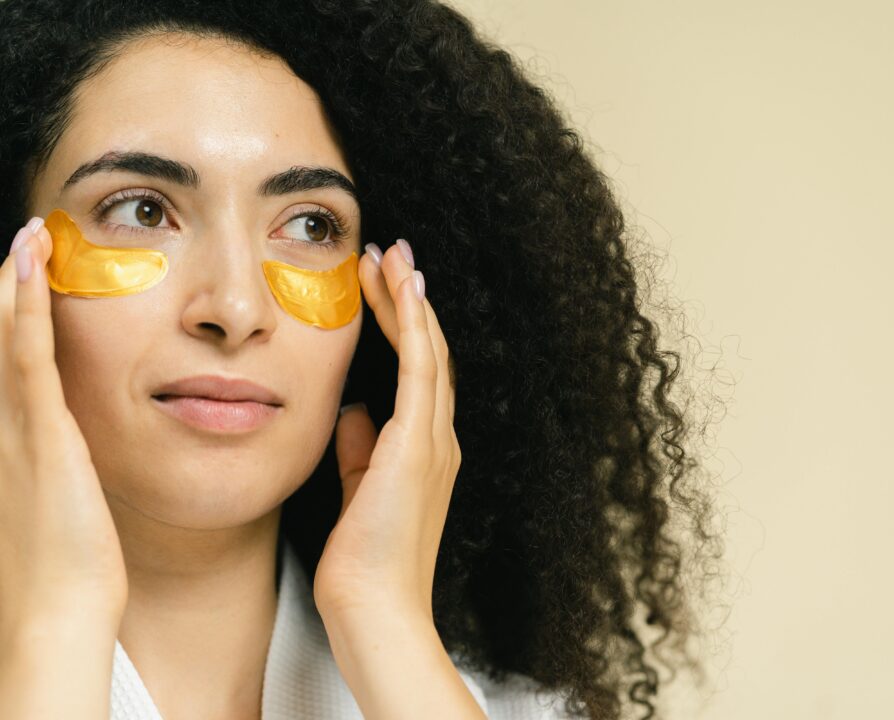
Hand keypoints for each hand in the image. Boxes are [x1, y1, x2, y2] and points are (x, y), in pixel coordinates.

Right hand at [0, 220, 127, 636]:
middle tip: (16, 248)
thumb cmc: (60, 575)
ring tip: (25, 240)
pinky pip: (30, 356)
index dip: (1, 323)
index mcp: (1, 447)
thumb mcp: (51, 511)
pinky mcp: (44, 434)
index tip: (12, 284)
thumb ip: (50, 476)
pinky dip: (26, 308)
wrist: (54, 617)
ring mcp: (13, 430)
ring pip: (2, 339)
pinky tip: (30, 267)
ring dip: (10, 286)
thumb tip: (61, 467)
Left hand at [313, 239, 458, 626]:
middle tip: (393, 255)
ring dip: (410, 300)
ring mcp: (434, 440)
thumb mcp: (358, 490)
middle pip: (429, 351)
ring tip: (393, 257)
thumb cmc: (364, 560)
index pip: (419, 372)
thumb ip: (361, 449)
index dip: (405, 326)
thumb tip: (355, 411)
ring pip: (428, 351)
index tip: (385, 287)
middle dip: (409, 299)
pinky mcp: (418, 444)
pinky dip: (413, 326)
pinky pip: (420, 370)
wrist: (375, 609)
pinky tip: (404, 291)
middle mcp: (439, 438)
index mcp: (426, 450)